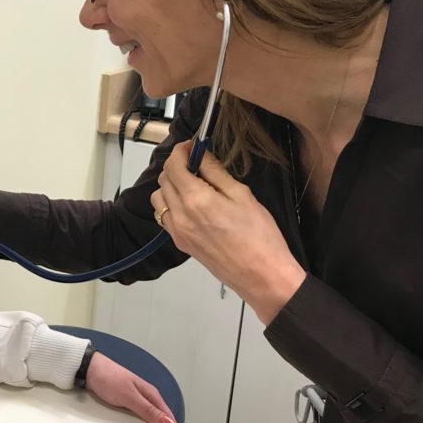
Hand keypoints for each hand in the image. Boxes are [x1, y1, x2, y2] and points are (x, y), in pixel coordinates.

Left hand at [85, 352, 177, 422]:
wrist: (89, 370)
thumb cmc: (108, 376)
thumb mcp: (129, 396)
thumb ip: (147, 409)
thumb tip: (166, 421)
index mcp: (150, 393)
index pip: (166, 414)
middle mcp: (144, 395)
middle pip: (157, 417)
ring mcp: (134, 399)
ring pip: (146, 417)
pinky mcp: (125, 402)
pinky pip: (135, 415)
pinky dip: (134, 422)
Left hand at [150, 142, 305, 324]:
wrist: (262, 276)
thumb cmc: (260, 236)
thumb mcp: (242, 195)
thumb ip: (215, 172)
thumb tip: (200, 155)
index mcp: (195, 199)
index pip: (173, 166)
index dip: (180, 151)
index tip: (191, 146)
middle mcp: (180, 215)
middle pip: (164, 180)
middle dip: (176, 166)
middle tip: (196, 162)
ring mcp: (177, 231)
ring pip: (160, 199)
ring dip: (170, 185)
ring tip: (193, 183)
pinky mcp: (181, 243)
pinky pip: (165, 217)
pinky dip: (171, 204)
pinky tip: (191, 204)